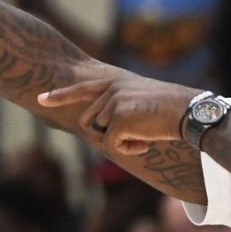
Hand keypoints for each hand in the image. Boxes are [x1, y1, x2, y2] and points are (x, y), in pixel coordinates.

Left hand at [38, 77, 199, 154]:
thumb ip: (120, 104)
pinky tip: (144, 144)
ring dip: (120, 142)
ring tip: (143, 137)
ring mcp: (113, 102)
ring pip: (100, 134)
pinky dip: (127, 150)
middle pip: (89, 121)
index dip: (60, 95)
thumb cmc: (171, 108)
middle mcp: (111, 89)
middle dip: (105, 135)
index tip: (41, 99)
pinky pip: (111, 145)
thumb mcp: (141, 99)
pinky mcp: (118, 119)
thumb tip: (102, 126)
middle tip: (132, 140)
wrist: (189, 111)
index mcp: (115, 81)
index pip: (82, 88)